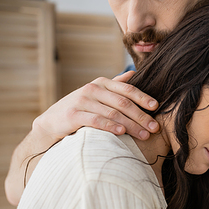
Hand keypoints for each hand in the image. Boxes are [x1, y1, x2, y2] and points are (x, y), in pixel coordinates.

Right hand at [32, 71, 159, 140]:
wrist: (52, 121)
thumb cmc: (81, 108)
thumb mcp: (98, 94)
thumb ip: (115, 85)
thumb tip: (134, 73)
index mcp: (102, 83)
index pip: (127, 89)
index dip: (143, 98)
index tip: (156, 107)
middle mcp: (93, 89)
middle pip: (123, 103)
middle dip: (141, 116)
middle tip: (154, 128)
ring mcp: (82, 101)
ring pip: (113, 113)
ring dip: (131, 125)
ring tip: (144, 135)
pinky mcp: (73, 115)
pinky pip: (96, 120)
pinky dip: (110, 126)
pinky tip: (121, 132)